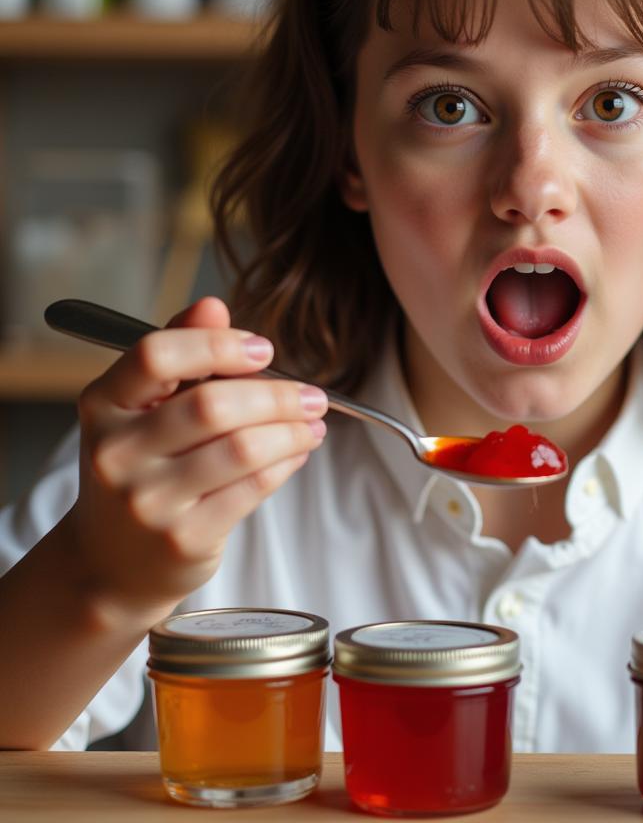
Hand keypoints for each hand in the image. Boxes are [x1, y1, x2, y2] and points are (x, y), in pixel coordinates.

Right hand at [66, 296, 326, 621]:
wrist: (110, 563)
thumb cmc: (141, 468)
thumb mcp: (144, 408)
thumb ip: (181, 352)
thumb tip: (213, 306)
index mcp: (103, 405)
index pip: (156, 356)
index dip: (218, 345)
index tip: (263, 349)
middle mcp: (117, 453)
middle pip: (213, 405)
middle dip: (277, 395)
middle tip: (312, 394)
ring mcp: (148, 501)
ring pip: (242, 449)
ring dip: (293, 430)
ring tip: (313, 423)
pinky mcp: (183, 538)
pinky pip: (254, 488)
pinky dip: (288, 462)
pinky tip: (298, 451)